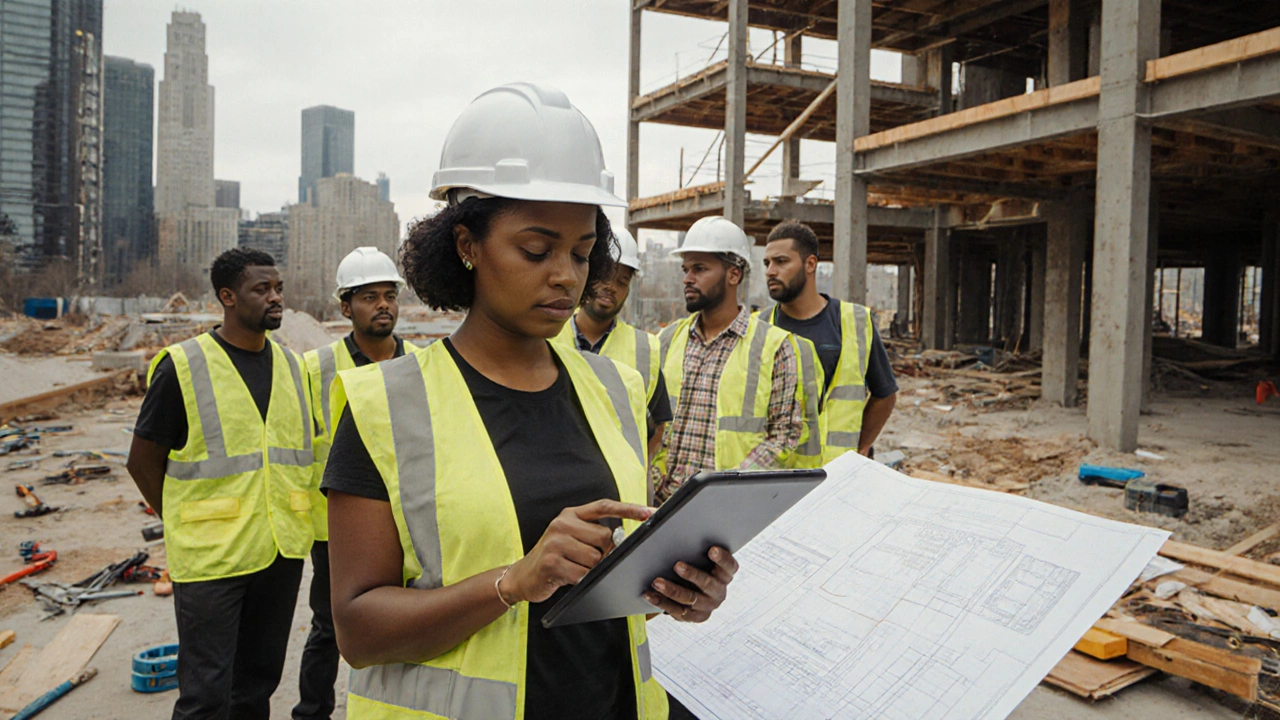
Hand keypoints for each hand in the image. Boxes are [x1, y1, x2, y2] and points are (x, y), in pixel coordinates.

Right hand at [501, 499, 651, 604]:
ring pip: (596, 558)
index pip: (604, 506)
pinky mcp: (551, 562)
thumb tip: (622, 540)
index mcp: (570, 514)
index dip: (628, 509)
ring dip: (593, 569)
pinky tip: (570, 577)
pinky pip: (583, 574)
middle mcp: (562, 523)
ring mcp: (555, 542)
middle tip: (590, 560)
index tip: (649, 512)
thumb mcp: (571, 538)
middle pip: (605, 537)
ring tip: (576, 568)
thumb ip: (593, 534)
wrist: (522, 576)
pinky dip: (582, 580)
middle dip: (606, 553)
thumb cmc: (555, 558)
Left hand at [643, 546, 737, 622]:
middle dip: (692, 575)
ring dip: (672, 590)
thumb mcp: (699, 556)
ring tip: (657, 582)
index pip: (730, 566)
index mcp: (725, 574)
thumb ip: (696, 545)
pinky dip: (661, 602)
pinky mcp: (694, 617)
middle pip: (708, 584)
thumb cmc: (696, 565)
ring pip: (690, 599)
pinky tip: (649, 594)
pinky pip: (677, 611)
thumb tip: (675, 527)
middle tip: (677, 565)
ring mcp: (707, 606)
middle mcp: (719, 591)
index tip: (712, 550)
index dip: (722, 559)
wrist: (691, 589)